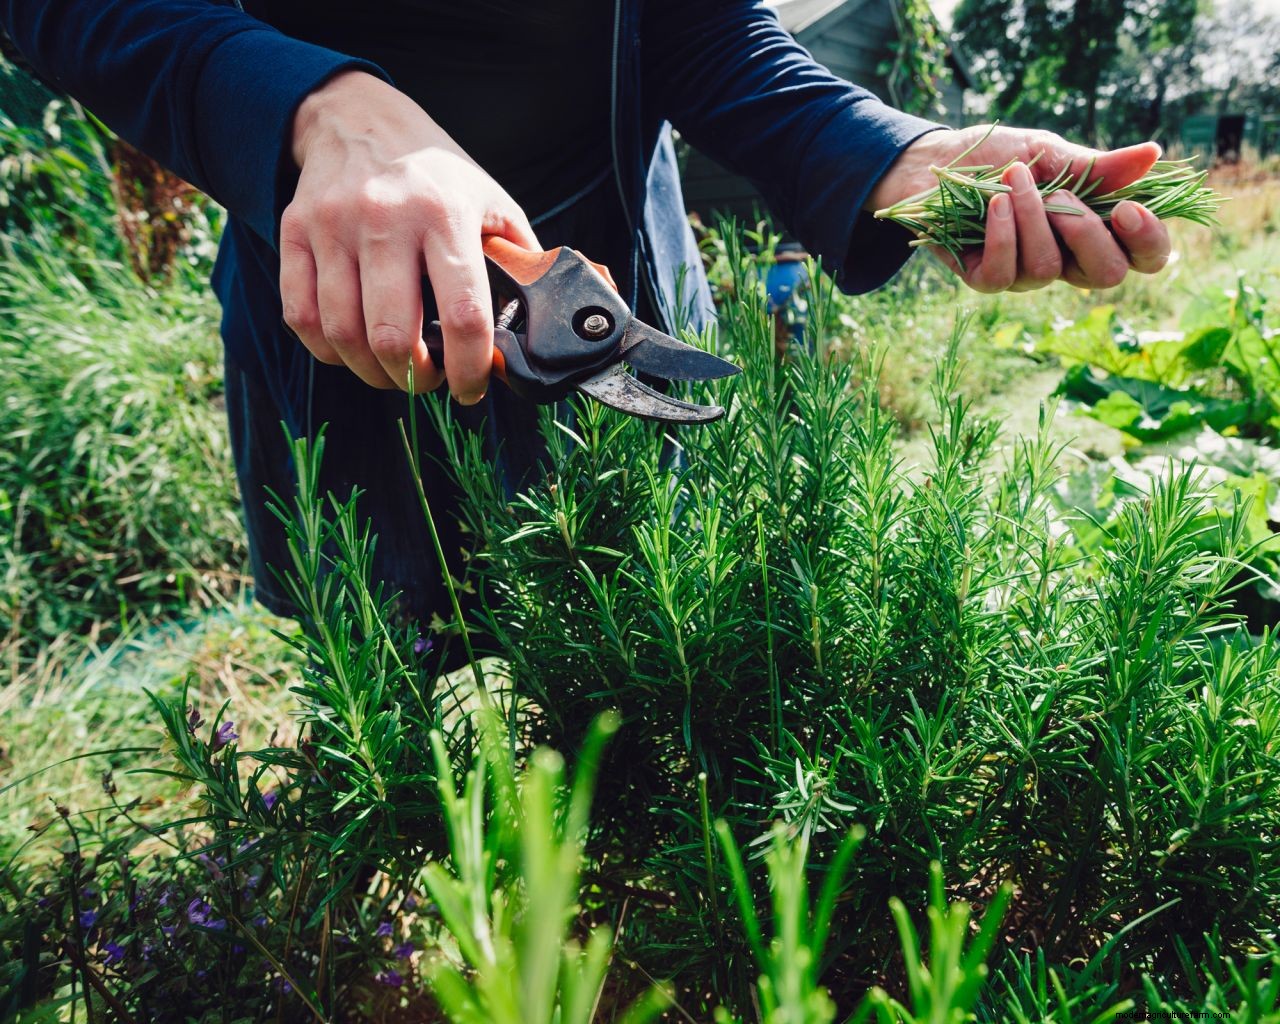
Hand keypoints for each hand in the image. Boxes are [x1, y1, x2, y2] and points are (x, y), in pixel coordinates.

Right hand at [281, 71, 538, 400]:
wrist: (360, 117)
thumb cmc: (436, 175)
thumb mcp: (491, 202)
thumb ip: (519, 261)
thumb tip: (543, 323)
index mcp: (446, 214)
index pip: (463, 314)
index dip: (469, 368)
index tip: (471, 389)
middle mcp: (385, 218)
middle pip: (393, 335)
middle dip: (415, 378)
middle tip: (429, 380)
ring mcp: (333, 225)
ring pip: (343, 333)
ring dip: (372, 372)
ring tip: (394, 371)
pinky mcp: (294, 232)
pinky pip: (301, 315)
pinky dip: (326, 349)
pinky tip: (351, 350)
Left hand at [867, 124, 1170, 292]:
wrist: (938, 160)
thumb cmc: (999, 156)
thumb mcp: (1050, 152)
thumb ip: (1098, 165)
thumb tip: (1153, 154)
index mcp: (1093, 228)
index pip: (1141, 258)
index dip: (1147, 243)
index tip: (1129, 209)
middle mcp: (1065, 258)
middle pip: (1105, 276)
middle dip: (1088, 234)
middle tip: (1063, 195)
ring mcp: (1024, 273)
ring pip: (1047, 269)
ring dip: (1033, 218)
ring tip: (1014, 179)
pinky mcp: (985, 278)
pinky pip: (1003, 274)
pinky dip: (1002, 234)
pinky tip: (994, 204)